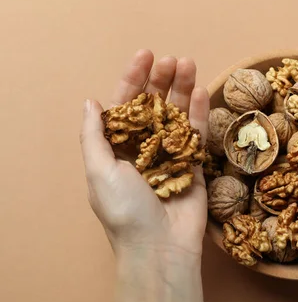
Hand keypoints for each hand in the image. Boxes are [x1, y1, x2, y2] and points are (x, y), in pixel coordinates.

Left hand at [80, 49, 209, 256]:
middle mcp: (145, 147)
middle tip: (173, 59)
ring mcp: (171, 154)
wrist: (160, 246)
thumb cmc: (125, 210)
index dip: (133, 79)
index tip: (146, 55)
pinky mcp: (194, 164)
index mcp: (118, 147)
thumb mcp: (99, 171)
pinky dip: (200, 112)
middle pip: (154, 105)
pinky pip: (197, 134)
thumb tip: (90, 101)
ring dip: (183, 89)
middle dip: (162, 80)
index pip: (126, 105)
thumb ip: (94, 135)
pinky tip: (202, 90)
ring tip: (190, 65)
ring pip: (178, 114)